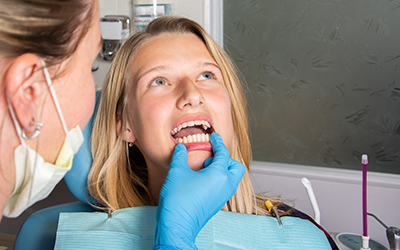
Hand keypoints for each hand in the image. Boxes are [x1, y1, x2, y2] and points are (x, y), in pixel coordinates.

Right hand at [154, 132, 244, 248]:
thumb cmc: (178, 201)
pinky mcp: (217, 203)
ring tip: (203, 168)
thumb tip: (180, 148)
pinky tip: (201, 179)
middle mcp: (225, 186)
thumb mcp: (177, 172)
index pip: (224, 153)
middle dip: (225, 158)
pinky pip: (225, 187)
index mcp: (219, 175)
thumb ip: (180, 156)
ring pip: (231, 178)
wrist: (177, 226)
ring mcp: (223, 196)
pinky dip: (218, 179)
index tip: (214, 136)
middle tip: (209, 156)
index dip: (217, 142)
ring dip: (222, 169)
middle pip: (236, 166)